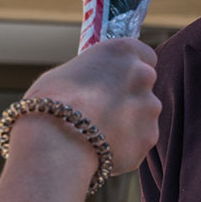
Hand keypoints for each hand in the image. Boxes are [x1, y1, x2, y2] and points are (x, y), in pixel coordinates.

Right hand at [22, 38, 159, 177]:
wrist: (56, 143)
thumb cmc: (51, 104)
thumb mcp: (65, 74)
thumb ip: (90, 75)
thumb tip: (89, 85)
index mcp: (123, 51)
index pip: (145, 55)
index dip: (129, 70)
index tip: (117, 81)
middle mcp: (143, 74)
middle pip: (144, 87)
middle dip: (128, 98)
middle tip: (102, 112)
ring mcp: (150, 107)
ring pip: (143, 116)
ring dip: (127, 124)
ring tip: (96, 135)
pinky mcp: (149, 138)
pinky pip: (139, 142)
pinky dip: (125, 147)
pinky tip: (101, 149)